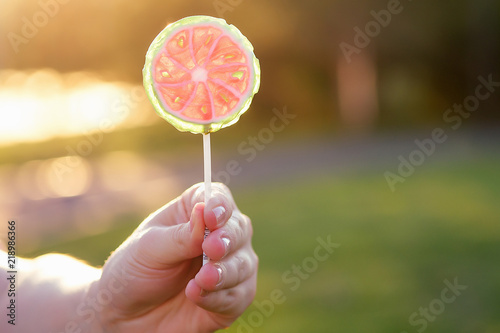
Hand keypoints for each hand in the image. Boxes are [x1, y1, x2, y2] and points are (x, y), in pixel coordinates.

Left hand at [92, 183, 257, 331]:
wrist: (128, 315)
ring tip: (201, 280)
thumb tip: (203, 211)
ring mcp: (230, 265)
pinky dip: (220, 297)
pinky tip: (197, 296)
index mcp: (196, 211)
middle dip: (227, 240)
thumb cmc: (136, 270)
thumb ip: (180, 235)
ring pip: (244, 263)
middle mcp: (219, 234)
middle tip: (210, 249)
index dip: (220, 205)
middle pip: (239, 228)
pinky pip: (241, 295)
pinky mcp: (233, 297)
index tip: (211, 216)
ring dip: (225, 272)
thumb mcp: (150, 249)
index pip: (219, 197)